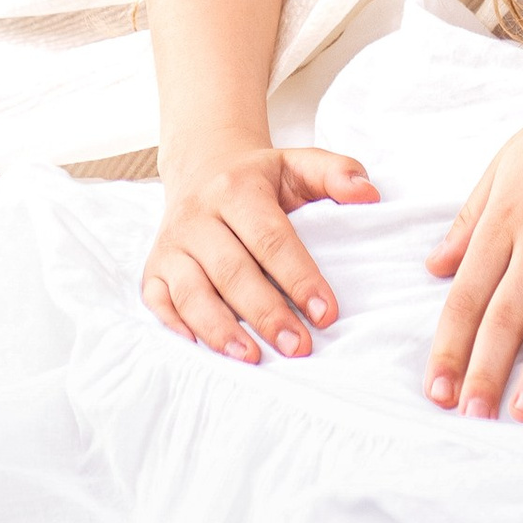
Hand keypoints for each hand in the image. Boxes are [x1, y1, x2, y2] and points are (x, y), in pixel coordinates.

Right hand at [141, 135, 376, 360]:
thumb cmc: (259, 181)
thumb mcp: (297, 164)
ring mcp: (172, 244)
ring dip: (219, 328)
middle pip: (232, 269)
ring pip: (191, 291)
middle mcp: (198, 215)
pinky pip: (157, 302)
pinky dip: (175, 328)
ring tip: (250, 359)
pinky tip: (200, 353)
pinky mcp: (154, 268)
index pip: (271, 237)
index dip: (299, 276)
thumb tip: (369, 193)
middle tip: (298, 348)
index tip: (327, 313)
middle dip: (265, 312)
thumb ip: (335, 173)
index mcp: (236, 188)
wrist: (202, 168)